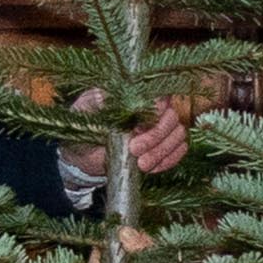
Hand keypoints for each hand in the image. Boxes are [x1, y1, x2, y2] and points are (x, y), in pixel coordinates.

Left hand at [79, 98, 197, 181]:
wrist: (84, 154)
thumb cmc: (85, 125)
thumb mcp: (84, 110)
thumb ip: (93, 102)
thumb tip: (104, 96)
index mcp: (137, 94)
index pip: (159, 94)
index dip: (157, 108)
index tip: (140, 124)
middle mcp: (155, 109)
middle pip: (171, 117)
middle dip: (156, 136)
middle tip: (134, 149)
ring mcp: (163, 128)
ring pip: (178, 135)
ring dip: (162, 151)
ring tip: (141, 164)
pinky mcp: (165, 147)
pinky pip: (179, 151)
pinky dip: (168, 160)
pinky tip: (151, 168)